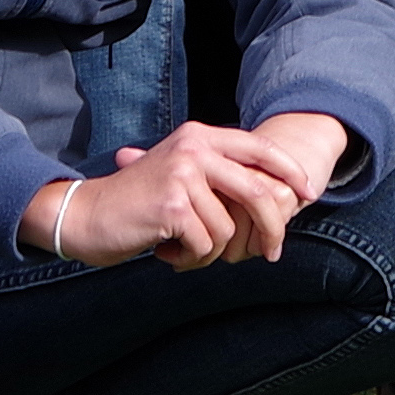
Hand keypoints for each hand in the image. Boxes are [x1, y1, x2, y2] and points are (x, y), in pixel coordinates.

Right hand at [24, 114, 347, 268]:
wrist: (86, 215)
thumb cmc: (137, 203)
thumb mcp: (179, 174)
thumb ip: (218, 176)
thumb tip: (277, 194)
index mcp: (199, 136)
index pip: (260, 148)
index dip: (289, 171)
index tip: (308, 194)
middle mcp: (194, 148)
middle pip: (257, 191)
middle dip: (272, 227)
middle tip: (273, 253)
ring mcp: (184, 174)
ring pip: (228, 228)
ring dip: (209, 252)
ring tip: (181, 248)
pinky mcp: (173, 205)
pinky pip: (205, 244)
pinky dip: (190, 258)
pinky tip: (166, 252)